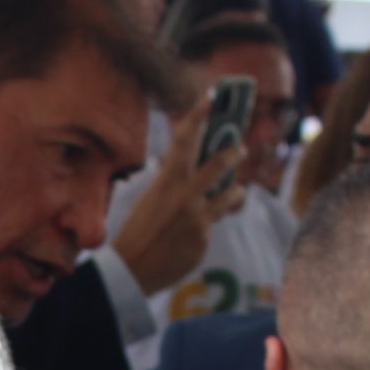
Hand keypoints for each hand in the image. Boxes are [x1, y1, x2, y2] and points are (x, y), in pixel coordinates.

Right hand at [115, 103, 243, 296]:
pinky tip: (195, 232)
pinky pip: (214, 223)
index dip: (198, 116)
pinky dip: (209, 223)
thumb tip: (193, 173)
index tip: (210, 97)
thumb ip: (171, 185)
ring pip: (230, 194)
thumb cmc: (136, 234)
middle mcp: (184, 196)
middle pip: (219, 163)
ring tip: (235, 190)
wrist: (129, 272)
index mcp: (165, 182)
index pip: (183, 141)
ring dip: (234, 190)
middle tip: (239, 150)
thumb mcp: (149, 201)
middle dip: (233, 153)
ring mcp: (197, 218)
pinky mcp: (204, 238)